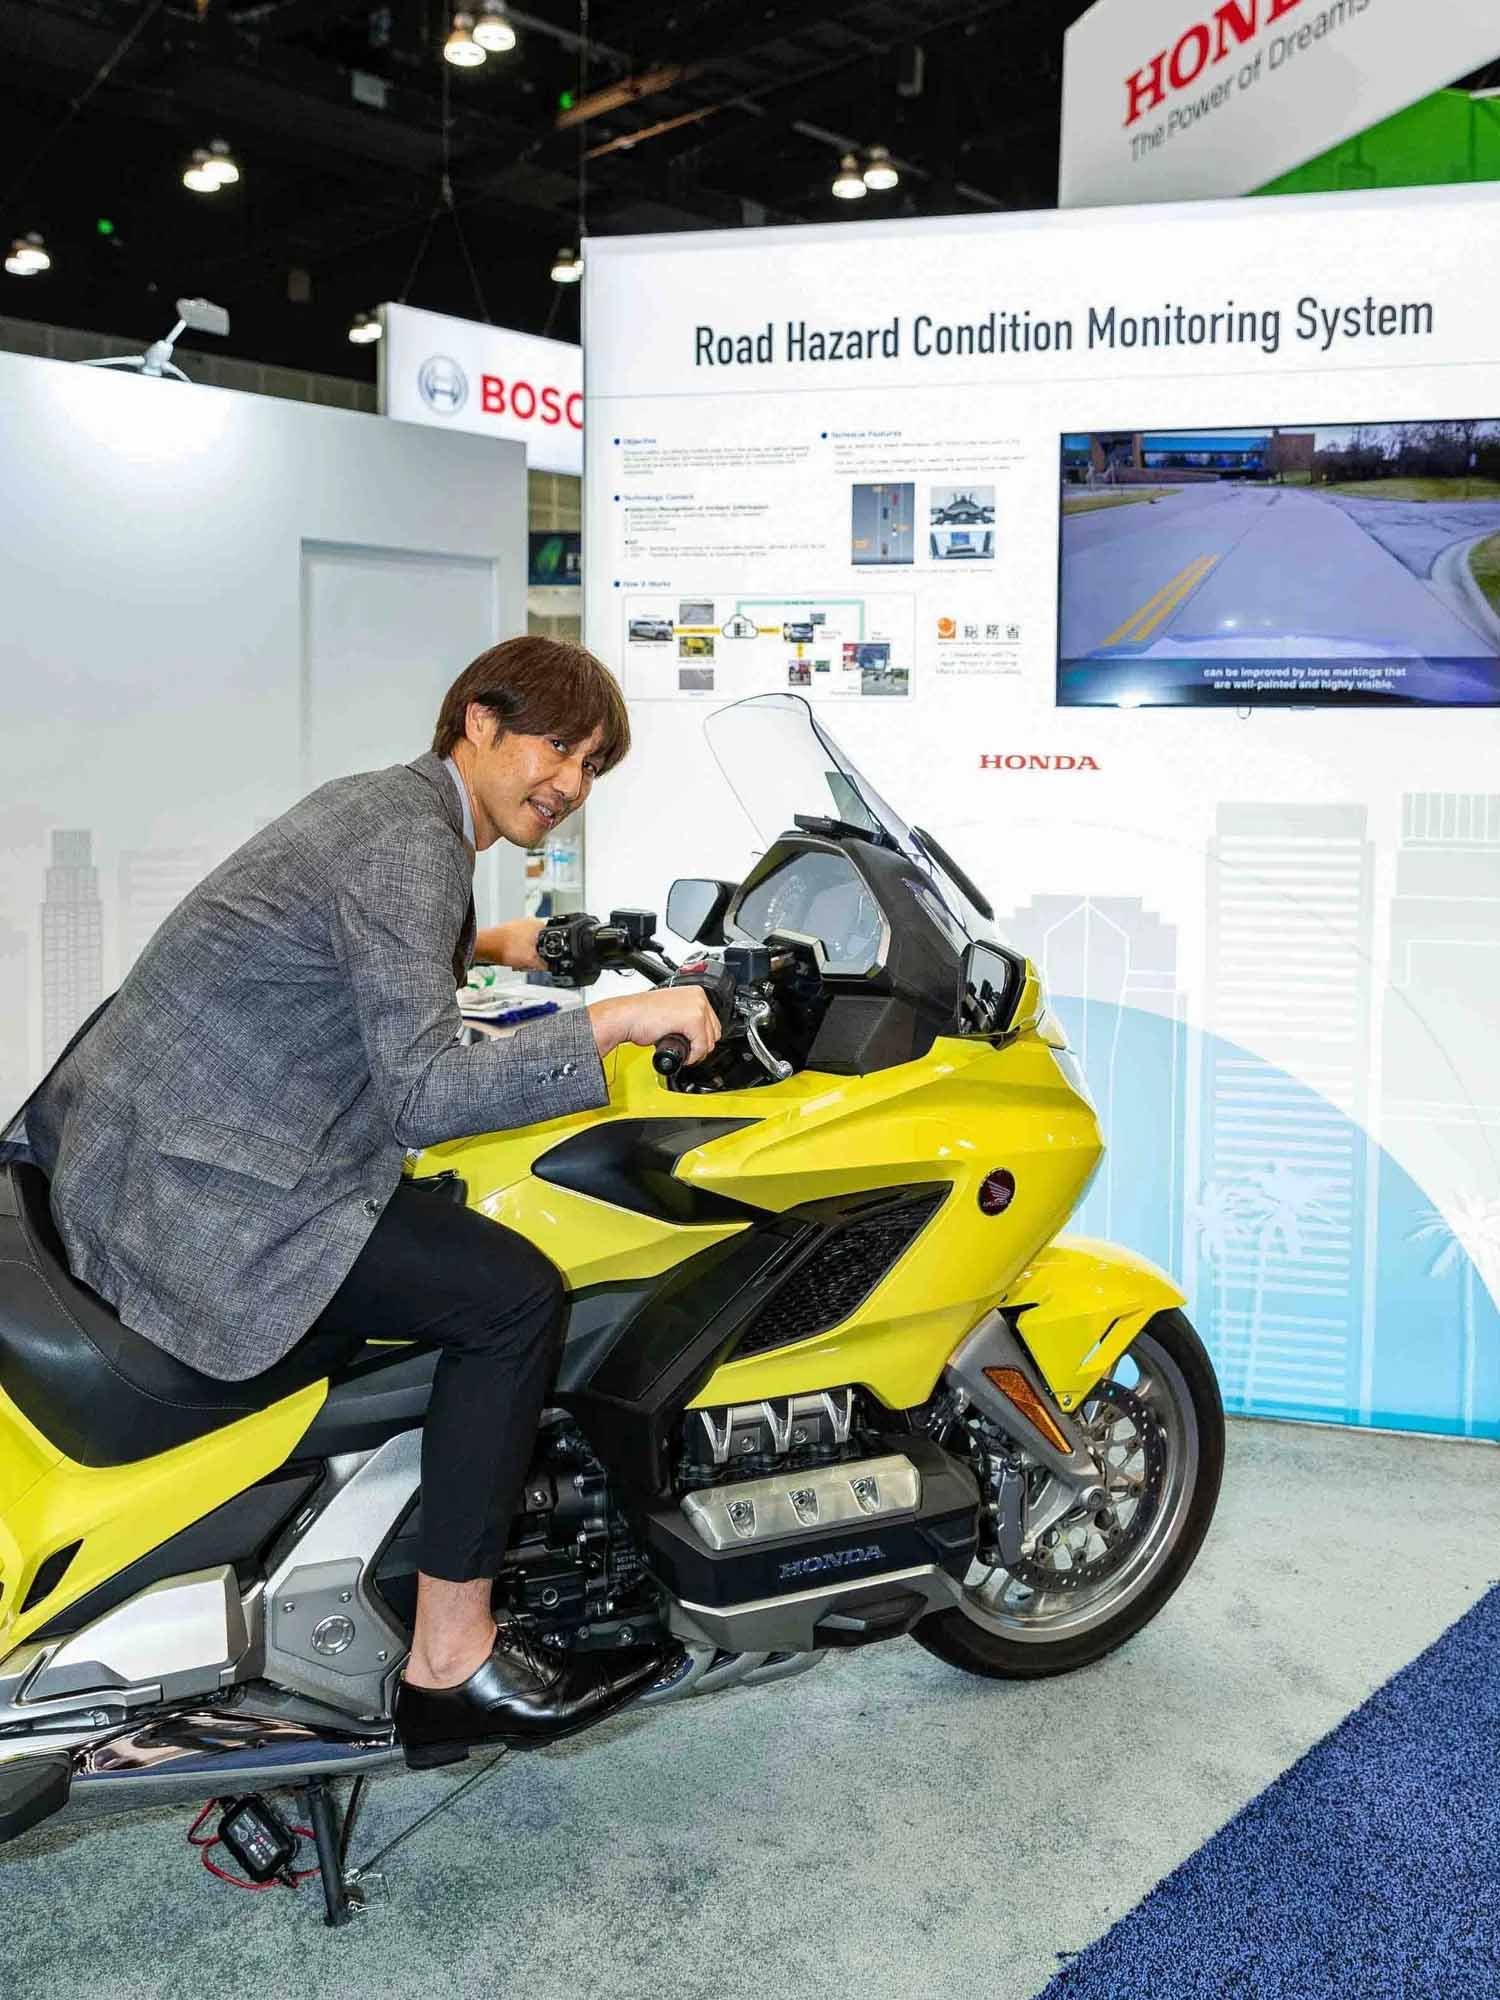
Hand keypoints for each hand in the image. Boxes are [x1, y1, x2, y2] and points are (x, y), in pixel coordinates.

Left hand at [475, 919, 546, 971]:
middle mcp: (529, 923)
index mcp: (539, 925)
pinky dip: (517, 953)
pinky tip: (511, 959)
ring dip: (526, 956)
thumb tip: (550, 966)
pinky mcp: (509, 933)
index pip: (554, 940)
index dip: (550, 953)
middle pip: (541, 944)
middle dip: (536, 956)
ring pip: (529, 946)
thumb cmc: (504, 946)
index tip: (545, 961)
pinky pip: (518, 946)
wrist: (484, 946)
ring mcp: (518, 927)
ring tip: (518, 961)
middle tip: (529, 962)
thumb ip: (545, 964)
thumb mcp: (532, 960)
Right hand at [588, 987, 721, 1066]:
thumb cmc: (640, 1014)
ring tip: (683, 1053)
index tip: (694, 1044)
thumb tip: (695, 1031)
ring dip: (697, 1052)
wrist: (626, 1016)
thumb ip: (685, 1015)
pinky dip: (693, 1056)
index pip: (712, 1021)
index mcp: (694, 992)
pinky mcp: (693, 1019)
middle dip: (702, 1046)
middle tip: (688, 1051)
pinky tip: (682, 1055)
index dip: (704, 1038)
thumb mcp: (670, 1010)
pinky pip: (701, 1046)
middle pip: (714, 1031)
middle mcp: (698, 996)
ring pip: (709, 1040)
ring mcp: (697, 1007)